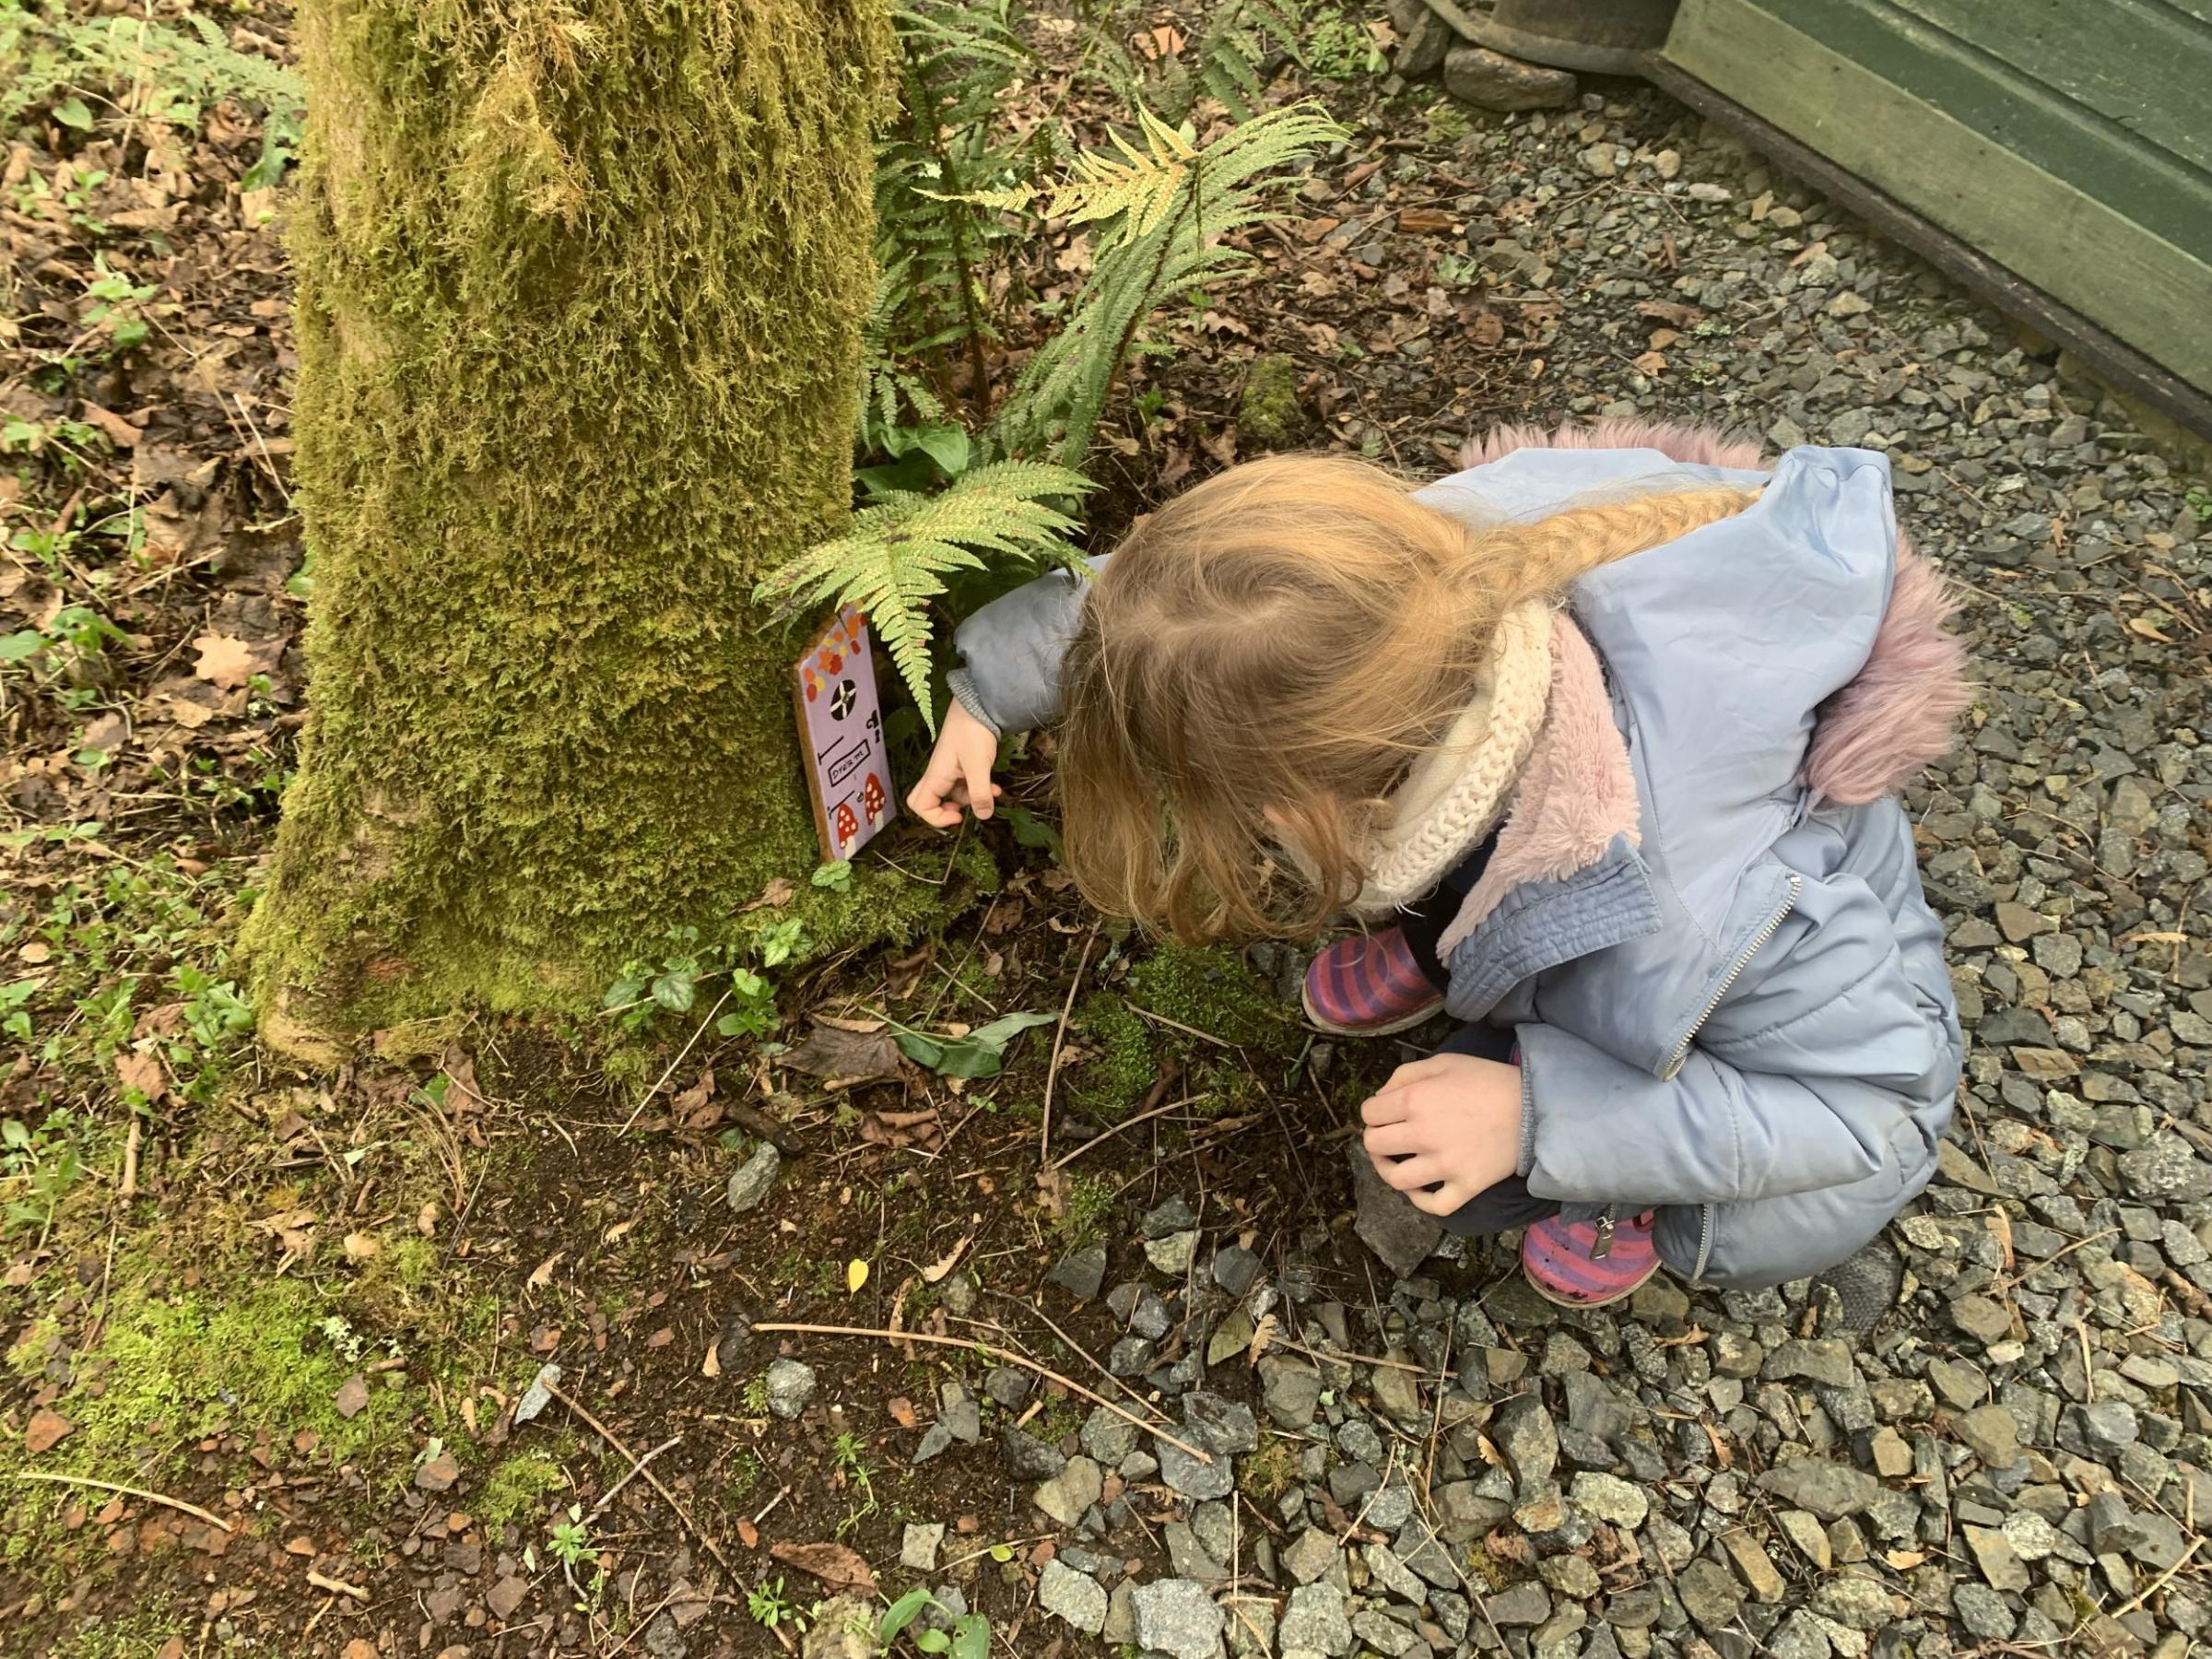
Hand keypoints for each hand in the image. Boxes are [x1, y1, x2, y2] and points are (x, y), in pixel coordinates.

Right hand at [907, 699, 1001, 827]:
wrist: (979, 704)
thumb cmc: (973, 732)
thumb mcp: (978, 765)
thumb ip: (980, 792)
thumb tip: (984, 816)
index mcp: (936, 776)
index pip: (920, 805)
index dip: (936, 818)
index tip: (959, 817)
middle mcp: (939, 774)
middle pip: (930, 801)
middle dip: (948, 811)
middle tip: (964, 811)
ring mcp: (950, 769)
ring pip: (954, 794)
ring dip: (973, 798)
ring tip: (993, 794)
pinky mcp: (962, 764)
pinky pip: (965, 784)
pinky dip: (979, 788)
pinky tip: (995, 786)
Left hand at [1361, 1053, 1523, 1215]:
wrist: (1533, 1107)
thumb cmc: (1487, 1080)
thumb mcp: (1443, 1061)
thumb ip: (1405, 1075)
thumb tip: (1380, 1097)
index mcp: (1414, 1100)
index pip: (1369, 1113)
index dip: (1373, 1112)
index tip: (1384, 1113)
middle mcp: (1423, 1135)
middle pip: (1374, 1145)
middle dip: (1375, 1139)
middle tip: (1387, 1137)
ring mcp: (1444, 1165)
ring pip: (1396, 1179)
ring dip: (1388, 1171)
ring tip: (1395, 1163)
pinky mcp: (1465, 1186)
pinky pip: (1434, 1205)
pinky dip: (1420, 1201)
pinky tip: (1419, 1189)